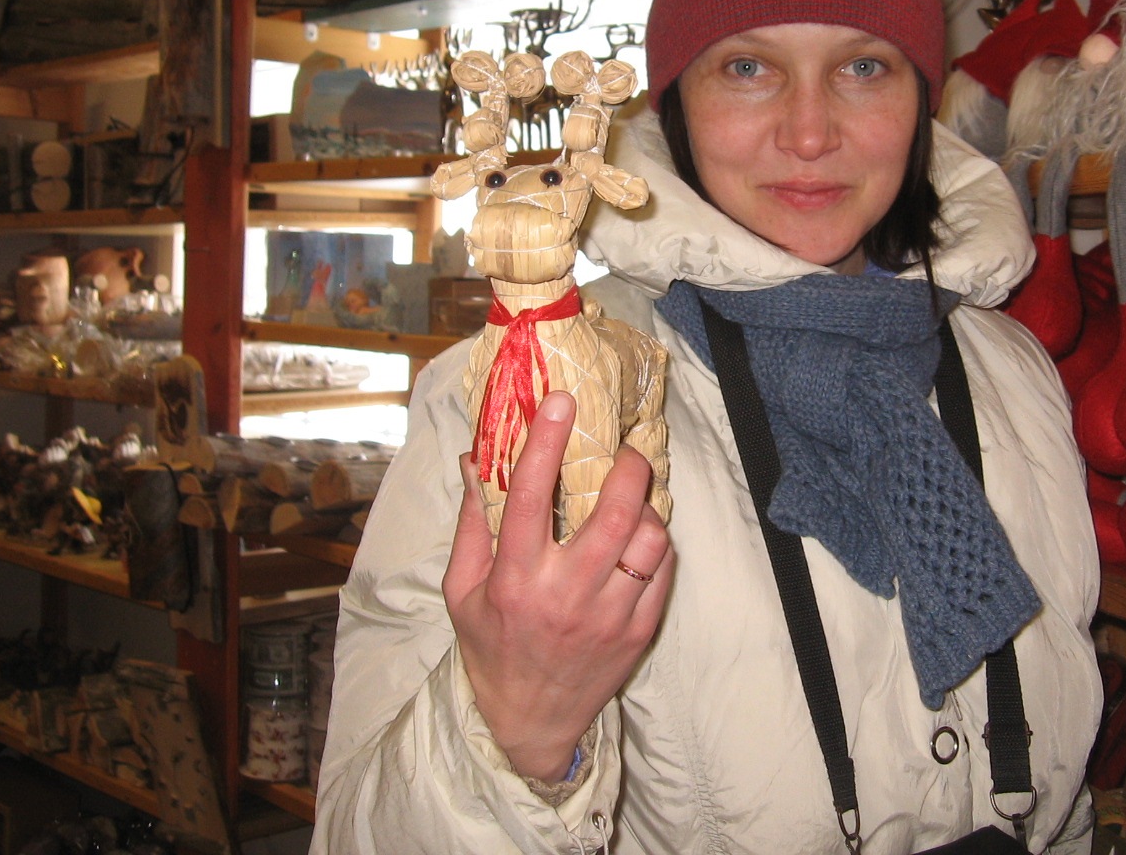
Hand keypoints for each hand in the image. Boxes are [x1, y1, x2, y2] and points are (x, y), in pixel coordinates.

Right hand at [443, 391, 671, 780]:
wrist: (531, 722)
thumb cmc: (492, 646)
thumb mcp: (461, 589)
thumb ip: (473, 521)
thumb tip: (475, 456)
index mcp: (514, 579)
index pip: (529, 497)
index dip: (547, 442)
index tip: (562, 401)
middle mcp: (564, 594)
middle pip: (611, 513)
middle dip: (626, 468)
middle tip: (625, 449)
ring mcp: (608, 615)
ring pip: (647, 538)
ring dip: (646, 505)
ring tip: (633, 494)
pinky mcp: (639, 630)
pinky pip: (664, 568)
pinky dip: (658, 541)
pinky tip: (641, 534)